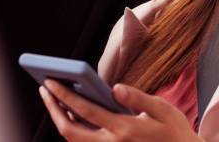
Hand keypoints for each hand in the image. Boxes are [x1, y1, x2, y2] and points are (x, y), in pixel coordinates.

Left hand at [39, 79, 203, 141]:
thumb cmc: (174, 131)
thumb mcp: (163, 109)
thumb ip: (137, 97)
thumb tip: (115, 87)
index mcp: (125, 129)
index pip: (86, 111)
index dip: (64, 96)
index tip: (50, 82)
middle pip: (70, 131)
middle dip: (53, 109)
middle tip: (44, 88)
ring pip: (74, 140)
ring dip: (60, 119)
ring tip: (54, 98)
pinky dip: (72, 129)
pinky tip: (71, 112)